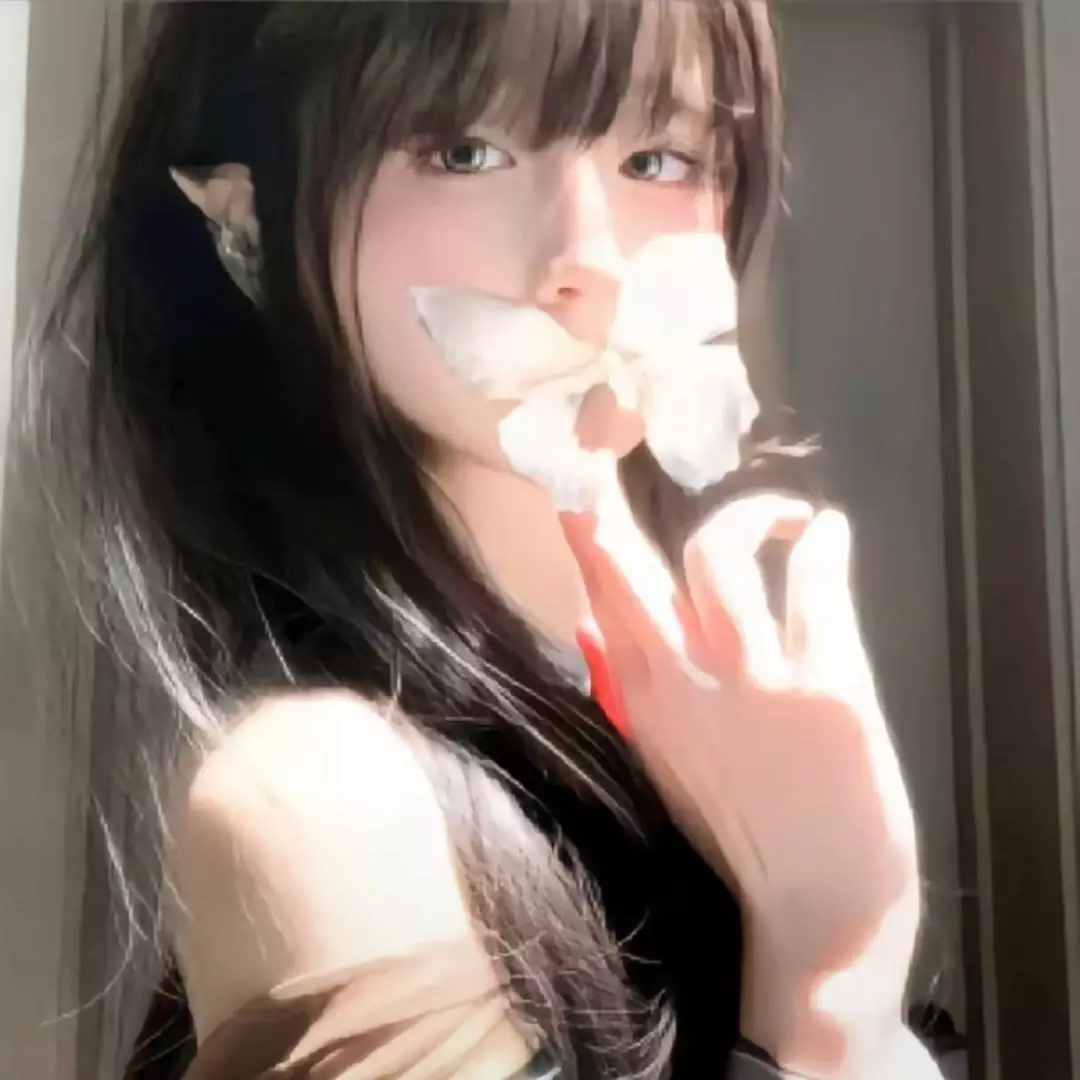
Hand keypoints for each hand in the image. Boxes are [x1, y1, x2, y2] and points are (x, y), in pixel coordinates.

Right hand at [560, 479, 922, 1077]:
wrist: (821, 911)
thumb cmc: (746, 833)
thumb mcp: (668, 759)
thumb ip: (636, 690)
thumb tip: (600, 624)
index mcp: (643, 699)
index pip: (597, 595)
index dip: (584, 529)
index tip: (575, 480)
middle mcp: (682, 679)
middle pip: (630, 564)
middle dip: (613, 494)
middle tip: (614, 439)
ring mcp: (752, 678)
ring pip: (718, 555)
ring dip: (749, 513)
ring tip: (780, 515)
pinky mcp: (824, 683)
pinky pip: (813, 584)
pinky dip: (820, 541)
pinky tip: (825, 530)